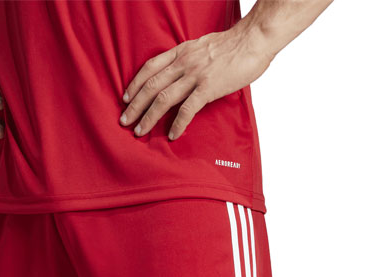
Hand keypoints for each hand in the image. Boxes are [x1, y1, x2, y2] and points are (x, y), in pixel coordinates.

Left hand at [119, 23, 273, 140]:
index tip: (126, 97)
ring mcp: (195, 75)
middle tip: (124, 121)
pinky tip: (171, 135)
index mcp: (181, 51)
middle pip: (151, 85)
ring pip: (163, 98)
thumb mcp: (203, 46)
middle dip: (135, 105)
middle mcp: (184, 62)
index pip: (150, 67)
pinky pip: (187, 109)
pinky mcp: (208, 87)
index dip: (135, 83)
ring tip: (139, 131)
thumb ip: (190, 59)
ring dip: (149, 117)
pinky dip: (178, 124)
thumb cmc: (233, 45)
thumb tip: (182, 74)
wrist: (254, 39)